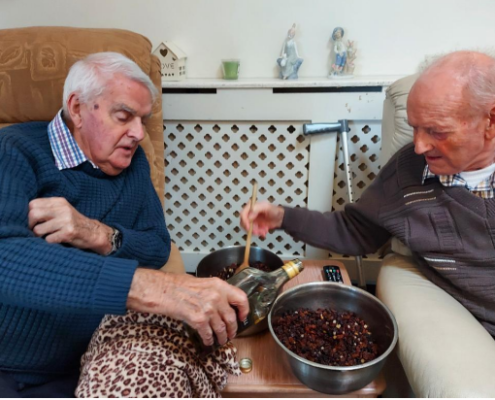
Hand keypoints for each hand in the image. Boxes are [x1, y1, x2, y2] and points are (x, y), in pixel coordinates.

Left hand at [28, 197, 111, 253]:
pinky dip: (49, 242)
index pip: (33, 204)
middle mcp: (63, 209)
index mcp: (60, 202)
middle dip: (31, 225)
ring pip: (38, 229)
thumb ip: (48, 209)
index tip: (35, 221)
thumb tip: (27, 214)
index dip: (30, 214)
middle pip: (33, 214)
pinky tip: (57, 240)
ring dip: (40, 236)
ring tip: (48, 235)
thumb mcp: (63, 210)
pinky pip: (48, 239)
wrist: (94, 232)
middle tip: (36, 231)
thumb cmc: (73, 223)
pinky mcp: (69, 233)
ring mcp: (66, 221)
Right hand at [127, 269, 248, 346]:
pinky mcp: (198, 319)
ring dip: (222, 337)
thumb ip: (214, 292)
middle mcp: (216, 296)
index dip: (244, 310)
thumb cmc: (177, 284)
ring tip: (221, 340)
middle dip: (232, 329)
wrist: (161, 289)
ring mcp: (208, 308)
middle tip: (231, 334)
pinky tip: (207, 342)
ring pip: (221, 328)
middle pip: (231, 318)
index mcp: (219, 285)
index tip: (243, 317)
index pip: (241, 298)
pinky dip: (208, 340)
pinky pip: (208, 334)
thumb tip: (222, 304)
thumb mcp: (202, 282)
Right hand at [239, 200, 283, 237]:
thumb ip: (257, 209)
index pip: (243, 214)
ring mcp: (251, 220)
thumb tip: (249, 216)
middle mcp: (249, 213)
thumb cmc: (274, 211)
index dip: (244, 222)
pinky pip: (252, 231)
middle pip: (243, 222)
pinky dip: (258, 233)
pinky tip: (264, 231)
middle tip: (257, 232)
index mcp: (251, 206)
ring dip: (255, 232)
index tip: (248, 228)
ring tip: (263, 231)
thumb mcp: (267, 207)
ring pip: (248, 228)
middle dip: (251, 228)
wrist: (280, 218)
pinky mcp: (254, 226)